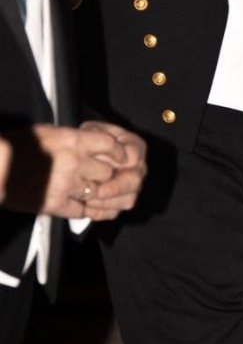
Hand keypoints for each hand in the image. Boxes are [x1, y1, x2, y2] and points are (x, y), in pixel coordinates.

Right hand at [2, 122, 145, 219]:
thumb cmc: (17, 147)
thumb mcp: (48, 132)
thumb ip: (73, 138)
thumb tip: (92, 142)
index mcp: (72, 141)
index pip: (110, 145)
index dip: (119, 153)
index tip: (123, 158)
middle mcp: (74, 162)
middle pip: (107, 172)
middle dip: (107, 175)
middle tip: (105, 177)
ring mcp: (66, 185)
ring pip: (98, 192)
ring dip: (98, 193)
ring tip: (95, 192)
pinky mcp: (56, 205)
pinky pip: (83, 211)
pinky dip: (87, 210)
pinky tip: (87, 208)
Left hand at [75, 120, 147, 219]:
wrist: (80, 150)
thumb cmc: (88, 138)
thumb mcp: (93, 130)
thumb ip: (104, 139)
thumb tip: (116, 157)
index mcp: (135, 147)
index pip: (134, 156)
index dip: (118, 163)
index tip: (104, 166)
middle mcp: (137, 168)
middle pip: (134, 181)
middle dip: (115, 188)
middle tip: (98, 191)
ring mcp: (131, 187)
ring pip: (128, 200)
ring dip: (107, 203)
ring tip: (88, 200)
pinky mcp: (120, 201)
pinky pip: (115, 212)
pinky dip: (101, 212)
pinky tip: (87, 208)